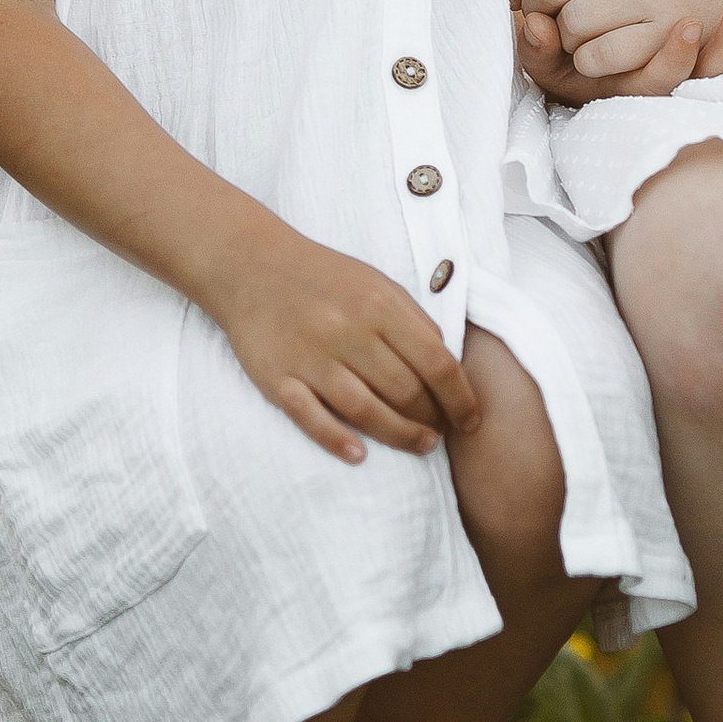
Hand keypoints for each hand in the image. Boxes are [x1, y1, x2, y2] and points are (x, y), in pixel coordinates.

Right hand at [211, 231, 482, 464]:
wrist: (252, 266)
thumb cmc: (324, 278)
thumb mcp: (376, 284)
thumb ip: (412, 321)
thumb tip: (447, 366)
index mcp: (378, 304)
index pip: (435, 362)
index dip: (460, 397)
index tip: (471, 419)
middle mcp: (347, 330)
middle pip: (405, 391)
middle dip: (433, 419)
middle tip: (443, 434)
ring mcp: (311, 357)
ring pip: (365, 410)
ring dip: (400, 435)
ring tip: (421, 445)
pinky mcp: (278, 377)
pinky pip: (311, 417)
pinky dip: (337, 440)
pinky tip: (360, 455)